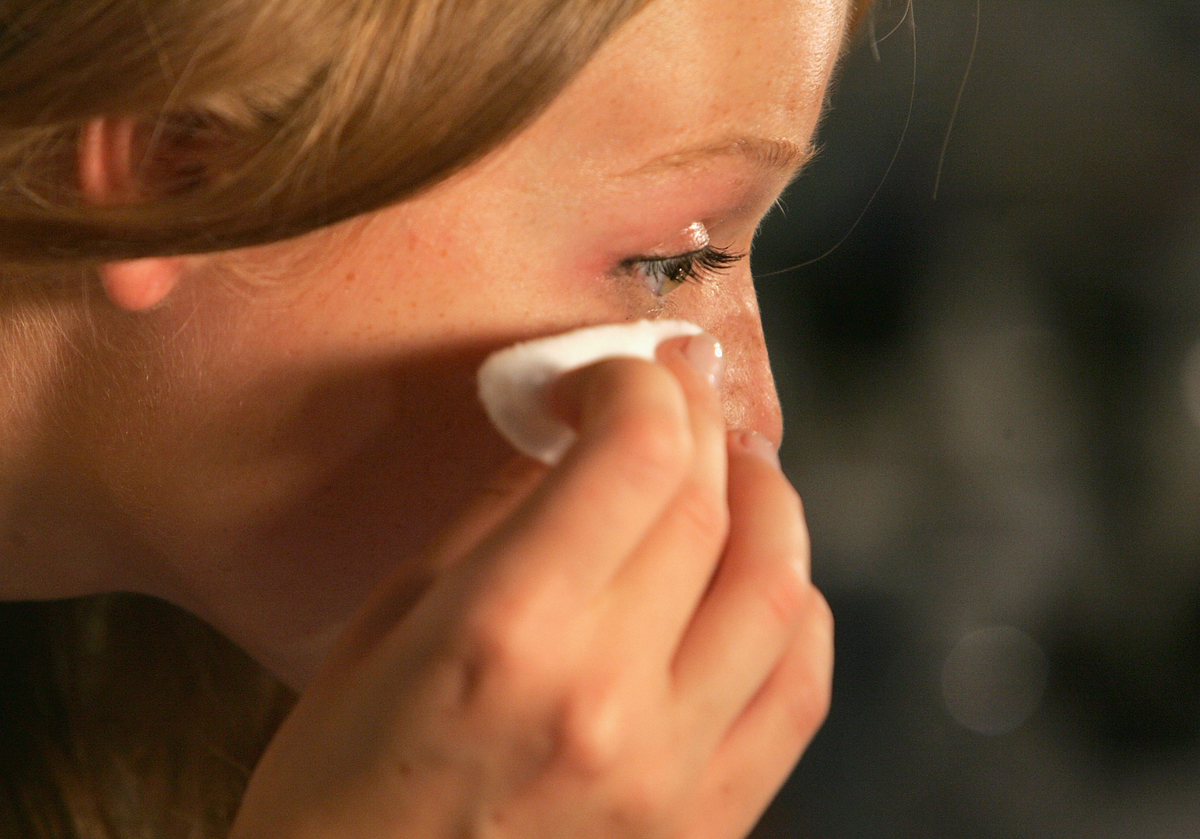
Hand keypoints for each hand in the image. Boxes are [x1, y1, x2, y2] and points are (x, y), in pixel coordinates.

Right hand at [229, 334, 832, 838]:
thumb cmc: (339, 795)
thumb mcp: (381, 632)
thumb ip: (491, 523)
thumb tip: (566, 440)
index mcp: (506, 633)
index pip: (633, 456)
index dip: (637, 386)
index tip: (610, 377)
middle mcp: (607, 696)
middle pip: (708, 505)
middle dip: (695, 422)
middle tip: (671, 396)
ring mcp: (673, 771)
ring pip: (778, 589)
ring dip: (766, 502)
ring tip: (732, 469)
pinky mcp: (709, 823)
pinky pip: (799, 692)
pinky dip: (796, 609)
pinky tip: (764, 579)